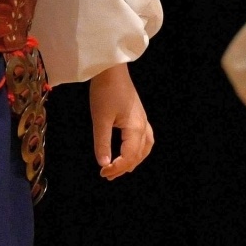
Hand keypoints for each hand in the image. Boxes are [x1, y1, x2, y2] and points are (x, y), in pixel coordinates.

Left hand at [88, 63, 153, 179]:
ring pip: (144, 148)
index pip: (129, 157)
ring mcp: (143, 120)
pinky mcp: (139, 116)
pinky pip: (144, 139)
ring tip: (120, 168)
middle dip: (124, 167)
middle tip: (107, 175)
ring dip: (133, 160)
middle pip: (138, 155)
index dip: (116, 168)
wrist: (112, 70)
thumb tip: (103, 164)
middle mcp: (143, 126)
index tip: (102, 173)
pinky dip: (138, 150)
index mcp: (135, 128)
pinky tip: (130, 151)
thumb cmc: (105, 92)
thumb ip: (102, 143)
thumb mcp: (100, 119)